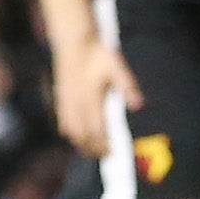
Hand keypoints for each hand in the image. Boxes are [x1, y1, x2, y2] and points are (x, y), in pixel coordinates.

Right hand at [51, 37, 140, 160]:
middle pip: (82, 136)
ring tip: (92, 150)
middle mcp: (76, 104)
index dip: (105, 144)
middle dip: (93, 149)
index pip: (97, 130)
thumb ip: (128, 86)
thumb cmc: (98, 54)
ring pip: (70, 132)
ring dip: (81, 144)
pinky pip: (63, 123)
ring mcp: (66, 103)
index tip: (114, 152)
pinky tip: (78, 135)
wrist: (74, 43)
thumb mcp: (118, 67)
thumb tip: (139, 106)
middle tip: (106, 155)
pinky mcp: (60, 99)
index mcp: (90, 99)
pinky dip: (71, 134)